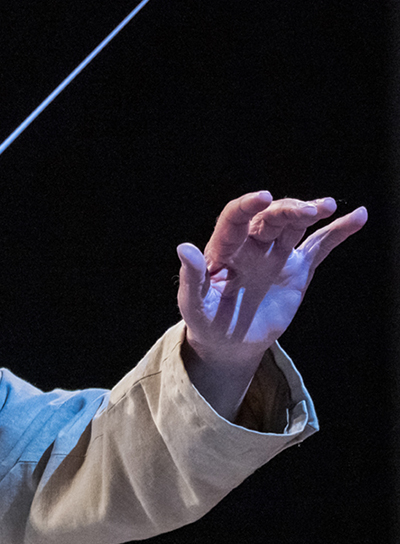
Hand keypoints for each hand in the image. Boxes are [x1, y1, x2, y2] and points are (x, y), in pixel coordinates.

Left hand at [176, 191, 365, 418]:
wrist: (229, 345)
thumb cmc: (206, 324)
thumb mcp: (194, 306)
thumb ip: (191, 278)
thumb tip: (184, 248)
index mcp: (224, 251)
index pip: (235, 220)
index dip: (247, 206)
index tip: (263, 198)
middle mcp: (251, 246)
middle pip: (270, 219)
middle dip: (287, 210)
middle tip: (308, 212)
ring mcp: (275, 256)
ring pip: (294, 226)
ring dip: (310, 212)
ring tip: (326, 207)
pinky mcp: (296, 269)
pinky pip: (319, 246)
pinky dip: (338, 232)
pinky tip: (358, 217)